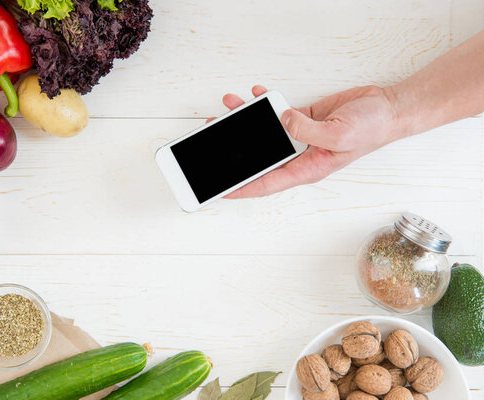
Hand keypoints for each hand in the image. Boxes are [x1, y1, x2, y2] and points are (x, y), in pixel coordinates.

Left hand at [214, 85, 404, 197]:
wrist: (386, 108)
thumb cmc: (370, 129)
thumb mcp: (338, 134)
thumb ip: (306, 130)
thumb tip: (281, 122)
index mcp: (307, 168)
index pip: (267, 183)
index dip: (242, 188)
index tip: (221, 191)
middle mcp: (299, 156)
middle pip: (259, 158)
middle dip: (234, 152)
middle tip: (212, 139)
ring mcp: (299, 137)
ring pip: (263, 133)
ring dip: (245, 121)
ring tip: (229, 108)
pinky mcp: (301, 119)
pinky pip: (275, 113)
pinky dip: (263, 103)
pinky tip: (255, 94)